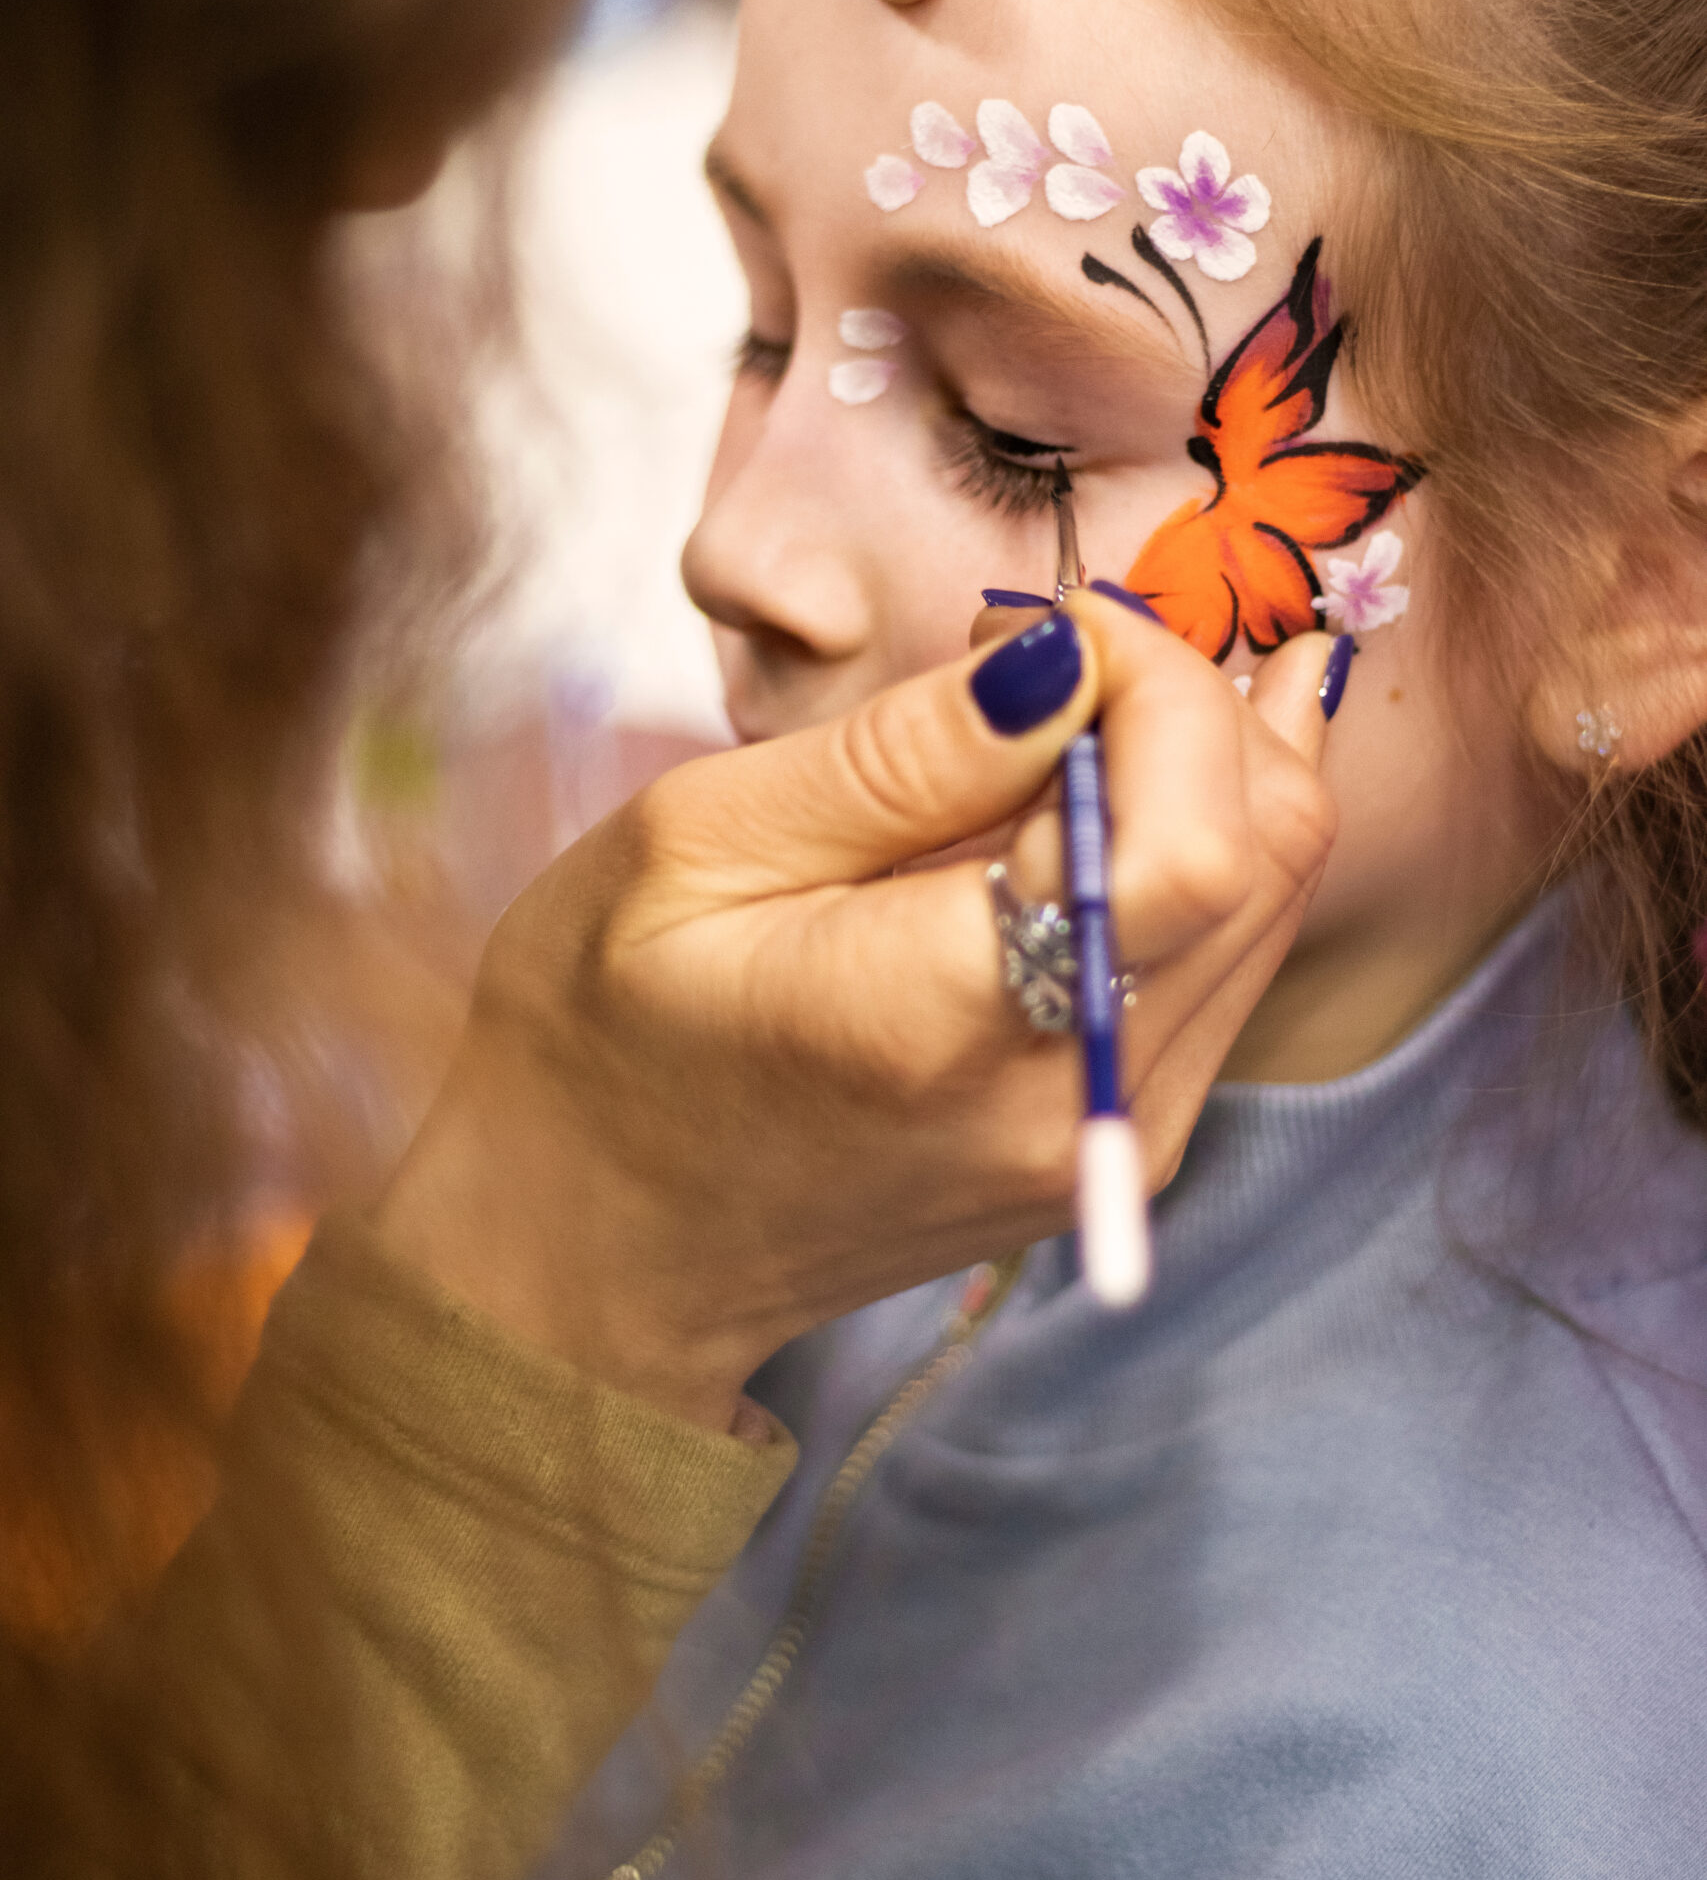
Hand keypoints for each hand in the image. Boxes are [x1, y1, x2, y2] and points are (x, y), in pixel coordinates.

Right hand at [375, 597, 1335, 1432]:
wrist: (598, 1253)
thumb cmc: (601, 1034)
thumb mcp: (699, 846)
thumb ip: (902, 757)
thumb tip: (1068, 655)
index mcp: (946, 1025)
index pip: (1191, 843)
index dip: (1167, 694)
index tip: (1059, 626)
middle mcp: (1069, 1106)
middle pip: (1263, 863)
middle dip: (1203, 708)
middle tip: (1075, 644)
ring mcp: (1112, 1144)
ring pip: (1270, 907)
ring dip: (1222, 768)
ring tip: (1110, 688)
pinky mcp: (1121, 1146)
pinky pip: (1230, 965)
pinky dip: (1210, 846)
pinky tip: (1138, 777)